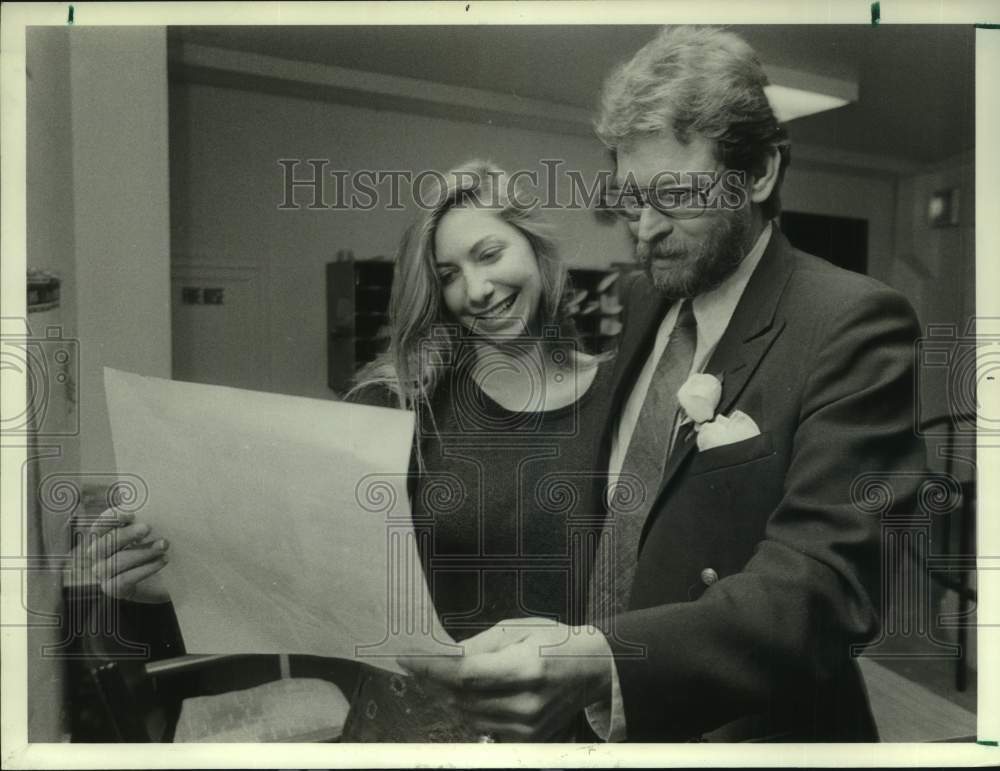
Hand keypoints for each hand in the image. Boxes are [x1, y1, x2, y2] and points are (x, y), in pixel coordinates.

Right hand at [70, 508, 170, 602]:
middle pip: (104, 544)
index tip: (132, 513)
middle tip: (148, 528)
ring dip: (142, 552)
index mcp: (102, 537)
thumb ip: (144, 519)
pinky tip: (162, 561)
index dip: (112, 518)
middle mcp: (97, 556)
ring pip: (117, 562)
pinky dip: (145, 569)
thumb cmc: (153, 549)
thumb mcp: (149, 533)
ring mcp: (104, 574)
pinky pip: (125, 579)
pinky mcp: (114, 589)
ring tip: (164, 545)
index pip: (100, 525)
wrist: (163, 580)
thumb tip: (150, 502)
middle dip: (126, 534)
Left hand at [398, 618, 613, 740]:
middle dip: (433, 680)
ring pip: (467, 715)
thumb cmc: (556, 642)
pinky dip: (467, 708)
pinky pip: (482, 725)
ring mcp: (527, 726)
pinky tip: (464, 691)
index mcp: (526, 669)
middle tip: (416, 664)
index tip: (407, 657)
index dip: (430, 668)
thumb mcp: (519, 628)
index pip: (464, 674)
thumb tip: (444, 656)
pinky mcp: (527, 738)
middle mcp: (526, 704)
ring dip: (446, 695)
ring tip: (437, 675)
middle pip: (461, 697)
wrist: (593, 671)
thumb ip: (479, 644)